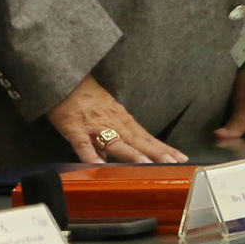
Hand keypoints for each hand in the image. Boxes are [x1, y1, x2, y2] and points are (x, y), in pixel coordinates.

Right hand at [46, 74, 187, 163]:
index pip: (147, 137)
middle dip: (156, 153)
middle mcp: (113, 122)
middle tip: (173, 164)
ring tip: (146, 165)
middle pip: (138, 140)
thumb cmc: (86, 98)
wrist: (63, 79)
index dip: (163, 148)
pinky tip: (98, 164)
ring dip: (131, 154)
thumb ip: (118, 137)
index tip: (180, 158)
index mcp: (123, 120)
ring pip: (116, 142)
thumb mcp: (108, 115)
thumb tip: (125, 158)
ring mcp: (95, 126)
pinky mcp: (74, 128)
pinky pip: (83, 143)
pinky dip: (90, 153)